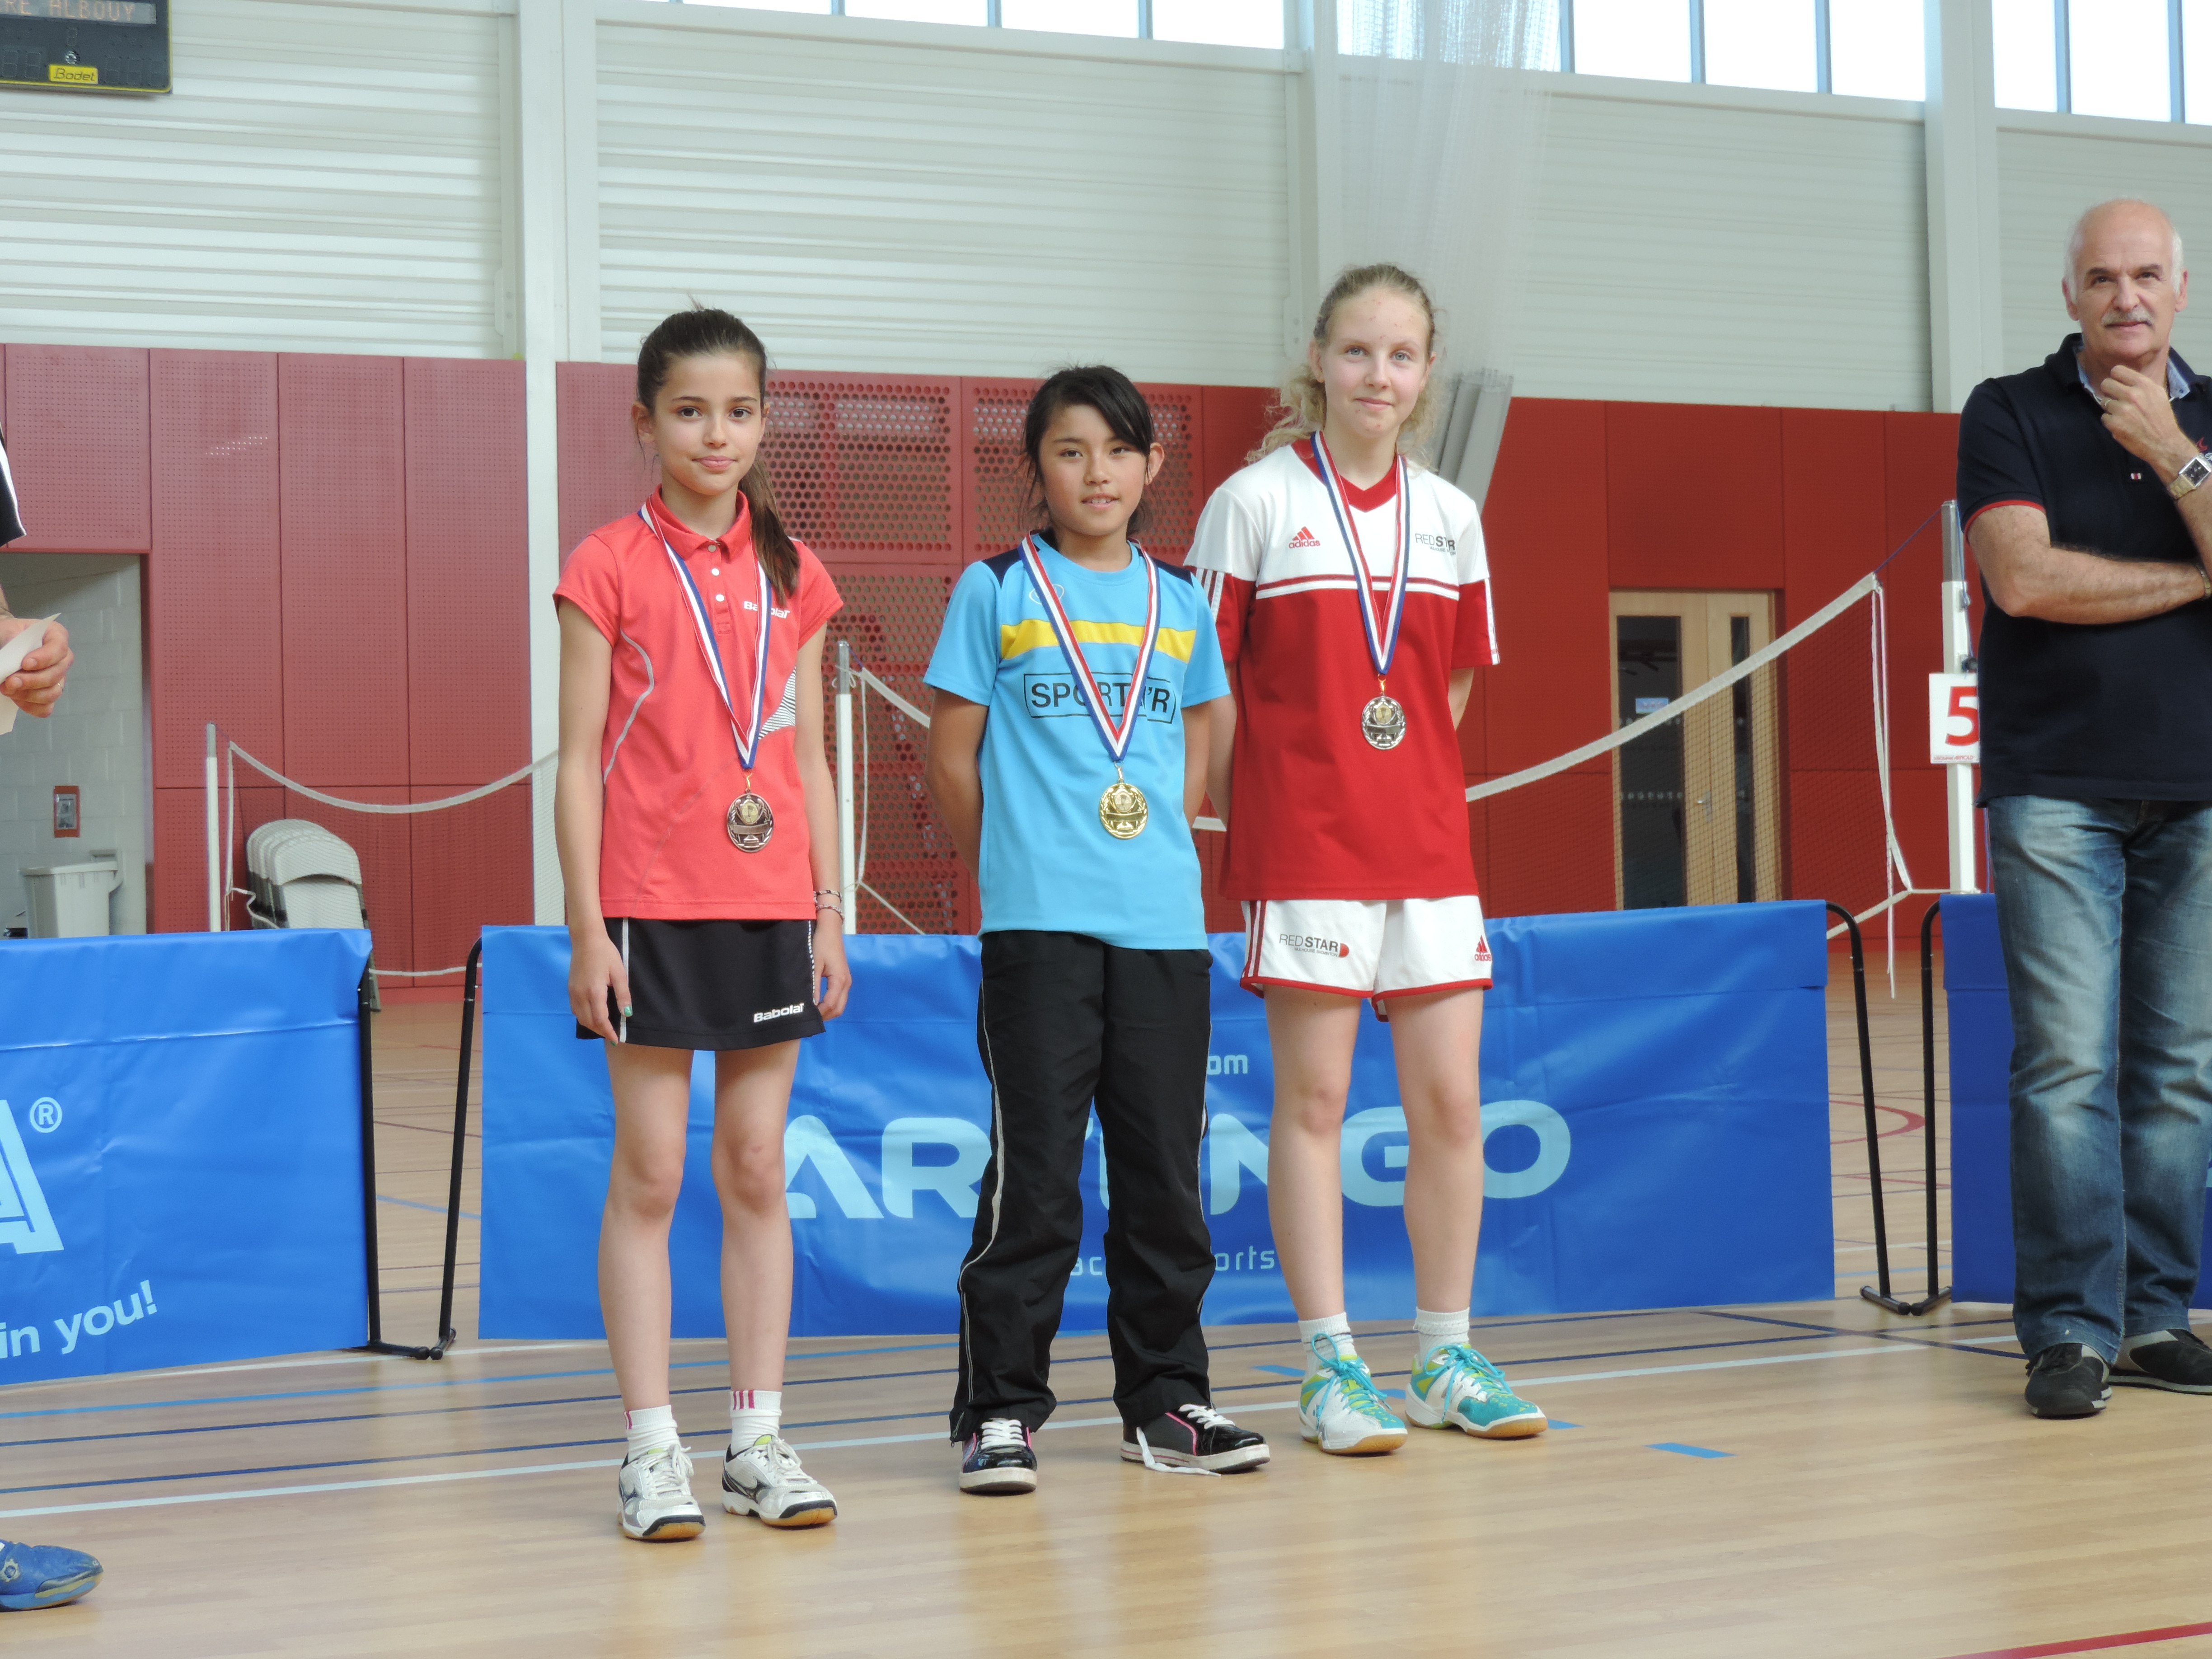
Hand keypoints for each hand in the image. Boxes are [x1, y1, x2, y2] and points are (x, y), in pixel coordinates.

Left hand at [1, 617, 70, 716]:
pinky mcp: (47, 694)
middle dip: (32, 681)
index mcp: (55, 636)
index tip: (25, 663)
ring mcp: (57, 678)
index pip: (59, 648)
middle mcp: (61, 659)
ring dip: (28, 694)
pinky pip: (46, 707)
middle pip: (57, 674)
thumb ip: (12, 638)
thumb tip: (15, 657)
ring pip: (53, 693)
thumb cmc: (7, 635)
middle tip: (10, 681)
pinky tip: (16, 698)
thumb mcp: (7, 629)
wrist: (3, 646)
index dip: (45, 658)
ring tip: (7, 688)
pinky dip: (30, 706)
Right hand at [568, 926, 630, 1040]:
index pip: (600, 1020)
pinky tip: (592, 1016)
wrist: (586, 940)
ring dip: (591, 1026)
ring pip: (580, 1017)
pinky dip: (584, 1017)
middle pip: (588, 1022)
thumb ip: (623, 995)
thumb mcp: (619, 973)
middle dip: (600, 1031)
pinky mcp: (570, 988)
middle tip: (612, 1036)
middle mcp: (580, 995)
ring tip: (604, 1028)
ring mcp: (573, 992)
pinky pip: (575, 1009)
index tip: (616, 1039)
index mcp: (594, 992)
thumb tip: (627, 1014)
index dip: (608, 1032)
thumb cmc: (605, 954)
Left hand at [813, 923, 851, 1019]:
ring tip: (812, 1012)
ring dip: (828, 1011)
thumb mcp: (814, 965)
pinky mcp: (843, 979)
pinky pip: (839, 998)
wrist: (829, 930)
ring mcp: (846, 981)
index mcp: (839, 980)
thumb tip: (810, 1005)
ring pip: (840, 1005)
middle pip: (838, 1009)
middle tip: (809, 1018)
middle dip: (825, 1016)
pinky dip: (830, 1004)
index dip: (819, 1014)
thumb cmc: (821, 944)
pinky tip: (818, 1003)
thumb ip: (813, 986)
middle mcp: (846, 983)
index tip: (806, 1017)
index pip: (831, 1005)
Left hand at [2099, 364, 2200, 477]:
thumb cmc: (2161, 419)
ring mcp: (2122, 409)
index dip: (2114, 377)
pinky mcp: (2114, 423)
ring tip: (2124, 415)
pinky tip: (2122, 425)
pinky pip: (2104, 417)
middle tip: (2115, 399)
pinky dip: (2110, 421)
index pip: (2117, 370)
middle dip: (2108, 391)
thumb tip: (2123, 379)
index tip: (2116, 383)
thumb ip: (2140, 386)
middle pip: (2106, 384)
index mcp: (2144, 385)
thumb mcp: (2157, 395)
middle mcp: (2132, 394)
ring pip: (2104, 401)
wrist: (2164, 443)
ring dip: (2110, 408)